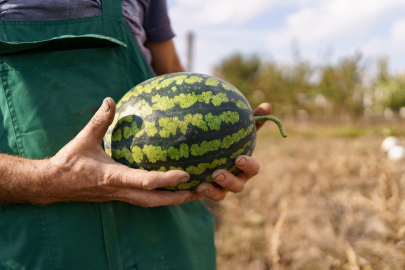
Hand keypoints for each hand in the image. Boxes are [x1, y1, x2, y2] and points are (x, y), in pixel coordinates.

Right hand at [46, 98, 193, 206]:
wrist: (52, 185)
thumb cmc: (68, 163)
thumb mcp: (83, 140)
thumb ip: (99, 121)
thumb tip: (110, 100)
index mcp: (113, 177)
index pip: (145, 181)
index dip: (166, 179)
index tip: (185, 174)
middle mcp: (119, 190)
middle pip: (154, 200)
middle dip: (176, 198)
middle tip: (197, 191)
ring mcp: (119, 196)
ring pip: (150, 203)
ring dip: (170, 201)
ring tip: (191, 194)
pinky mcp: (118, 196)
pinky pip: (143, 200)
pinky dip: (158, 197)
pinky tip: (168, 191)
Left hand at [194, 103, 271, 200]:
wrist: (207, 153)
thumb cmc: (227, 140)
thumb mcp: (237, 130)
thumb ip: (252, 120)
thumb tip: (267, 105)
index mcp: (245, 167)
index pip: (253, 169)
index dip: (248, 166)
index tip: (239, 158)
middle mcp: (235, 180)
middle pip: (238, 186)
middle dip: (229, 181)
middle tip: (218, 173)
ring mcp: (220, 188)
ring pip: (220, 194)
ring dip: (213, 191)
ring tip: (202, 185)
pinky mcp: (206, 192)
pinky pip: (203, 195)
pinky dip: (198, 192)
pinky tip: (190, 185)